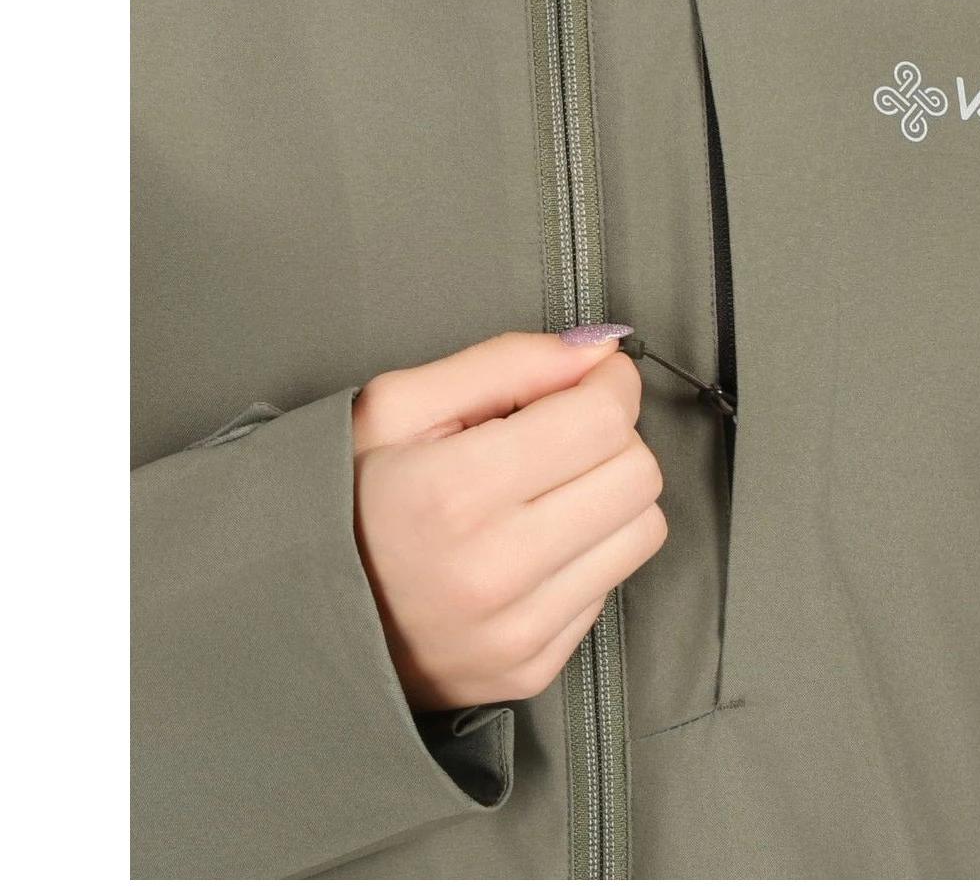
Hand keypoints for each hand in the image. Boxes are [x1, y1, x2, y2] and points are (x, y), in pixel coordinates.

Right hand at [351, 329, 665, 711]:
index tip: (591, 379)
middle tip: (559, 434)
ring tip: (547, 490)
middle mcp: (493, 570)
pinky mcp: (534, 667)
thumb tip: (599, 352)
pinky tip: (531, 544)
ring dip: (609, 495)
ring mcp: (517, 631)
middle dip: (611, 437)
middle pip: (637, 475)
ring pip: (642, 531)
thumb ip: (507, 362)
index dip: (610, 385)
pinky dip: (586, 553)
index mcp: (453, 492)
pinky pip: (611, 585)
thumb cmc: (347, 500)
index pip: (602, 422)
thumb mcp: (398, 405)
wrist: (297, 616)